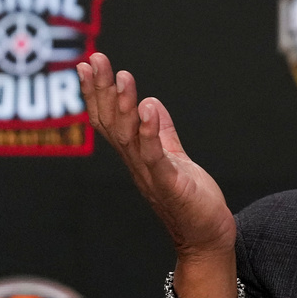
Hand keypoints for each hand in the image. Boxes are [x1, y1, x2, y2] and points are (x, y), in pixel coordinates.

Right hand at [77, 53, 237, 297]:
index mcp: (137, 156)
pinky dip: (151, 134)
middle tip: (95, 59)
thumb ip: (163, 134)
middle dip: (102, 90)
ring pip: (129, 137)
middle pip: (112, 124)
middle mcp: (137, 165)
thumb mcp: (176, 159)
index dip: (98, 93)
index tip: (88, 64)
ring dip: (124, 106)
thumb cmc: (192, 202)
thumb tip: (151, 105)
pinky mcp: (171, 186)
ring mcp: (151, 176)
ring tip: (122, 77)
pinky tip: (148, 111)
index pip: (110, 120)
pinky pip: (156, 158)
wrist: (208, 238)